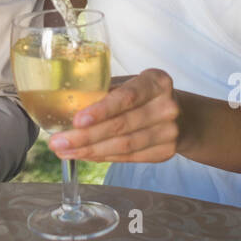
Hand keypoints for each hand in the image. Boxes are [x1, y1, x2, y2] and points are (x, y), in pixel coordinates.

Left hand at [48, 69, 180, 162]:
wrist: (183, 116)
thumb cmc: (145, 95)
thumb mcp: (130, 83)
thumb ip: (105, 90)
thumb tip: (65, 103)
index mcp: (156, 82)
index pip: (127, 97)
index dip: (101, 110)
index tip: (77, 120)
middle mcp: (167, 107)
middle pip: (121, 126)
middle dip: (85, 137)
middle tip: (58, 142)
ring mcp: (169, 132)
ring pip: (123, 146)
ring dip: (90, 151)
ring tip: (65, 152)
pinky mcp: (165, 152)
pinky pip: (128, 158)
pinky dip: (103, 157)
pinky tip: (84, 155)